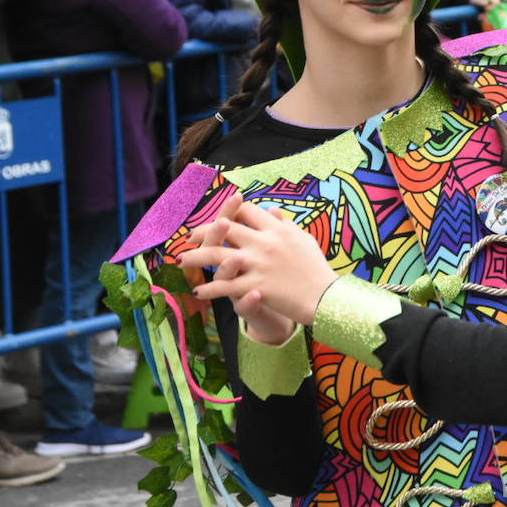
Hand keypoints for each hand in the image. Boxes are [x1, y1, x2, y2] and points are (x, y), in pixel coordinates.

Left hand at [181, 196, 337, 325]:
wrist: (325, 296)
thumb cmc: (316, 268)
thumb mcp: (302, 239)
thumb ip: (284, 225)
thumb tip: (272, 211)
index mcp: (276, 228)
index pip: (246, 210)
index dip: (229, 211)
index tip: (219, 218)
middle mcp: (264, 242)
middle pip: (225, 228)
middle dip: (203, 231)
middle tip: (190, 238)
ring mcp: (258, 264)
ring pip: (216, 255)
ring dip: (195, 257)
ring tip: (181, 261)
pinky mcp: (256, 285)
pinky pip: (225, 287)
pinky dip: (209, 289)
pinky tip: (198, 292)